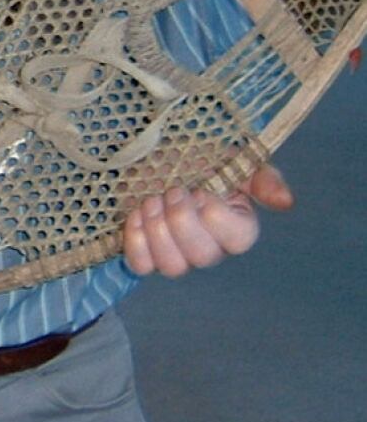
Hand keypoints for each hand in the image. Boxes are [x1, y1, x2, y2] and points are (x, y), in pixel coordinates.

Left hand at [123, 165, 293, 277]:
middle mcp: (210, 246)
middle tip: (172, 191)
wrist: (155, 154)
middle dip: (182, 220)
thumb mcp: (231, 159)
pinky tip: (136, 214)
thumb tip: (286, 202)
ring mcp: (177, 254)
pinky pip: (142, 265)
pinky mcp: (146, 253)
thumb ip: (260, 177)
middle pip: (203, 257)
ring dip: (157, 230)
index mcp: (236, 225)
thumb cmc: (198, 158)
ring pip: (173, 267)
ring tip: (151, 200)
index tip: (201, 190)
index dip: (216, 216)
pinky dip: (136, 239)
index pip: (238, 239)